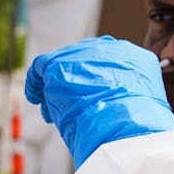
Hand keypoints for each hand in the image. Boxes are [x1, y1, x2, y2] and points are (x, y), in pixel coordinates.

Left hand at [25, 36, 173, 168]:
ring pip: (63, 64)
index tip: (92, 98)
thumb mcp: (138, 104)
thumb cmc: (134, 126)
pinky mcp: (59, 62)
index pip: (111, 62)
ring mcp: (83, 53)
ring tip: (53, 113)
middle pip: (85, 59)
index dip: (97, 80)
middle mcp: (110, 48)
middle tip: (70, 105)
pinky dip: (35, 84)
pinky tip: (36, 98)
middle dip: (76, 81)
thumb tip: (107, 102)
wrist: (124, 125)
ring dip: (56, 87)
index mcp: (134, 57)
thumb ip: (124, 94)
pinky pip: (41, 67)